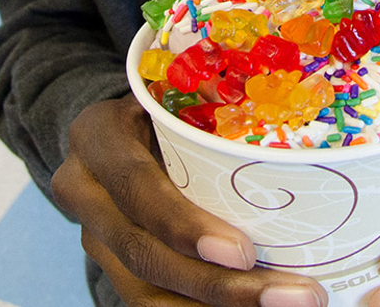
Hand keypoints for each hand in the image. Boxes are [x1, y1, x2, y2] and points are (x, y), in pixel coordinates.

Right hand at [52, 94, 326, 306]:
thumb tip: (293, 131)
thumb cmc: (163, 107)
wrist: (113, 134)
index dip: (185, 226)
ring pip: (147, 293)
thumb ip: (217, 111)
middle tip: (295, 295)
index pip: (136, 187)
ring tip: (288, 305)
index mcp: (98, 138)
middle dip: (220, 286)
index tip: (244, 252)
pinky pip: (153, 303)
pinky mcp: (112, 267)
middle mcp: (84, 192)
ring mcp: (94, 237)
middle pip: (145, 254)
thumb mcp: (179, 94)